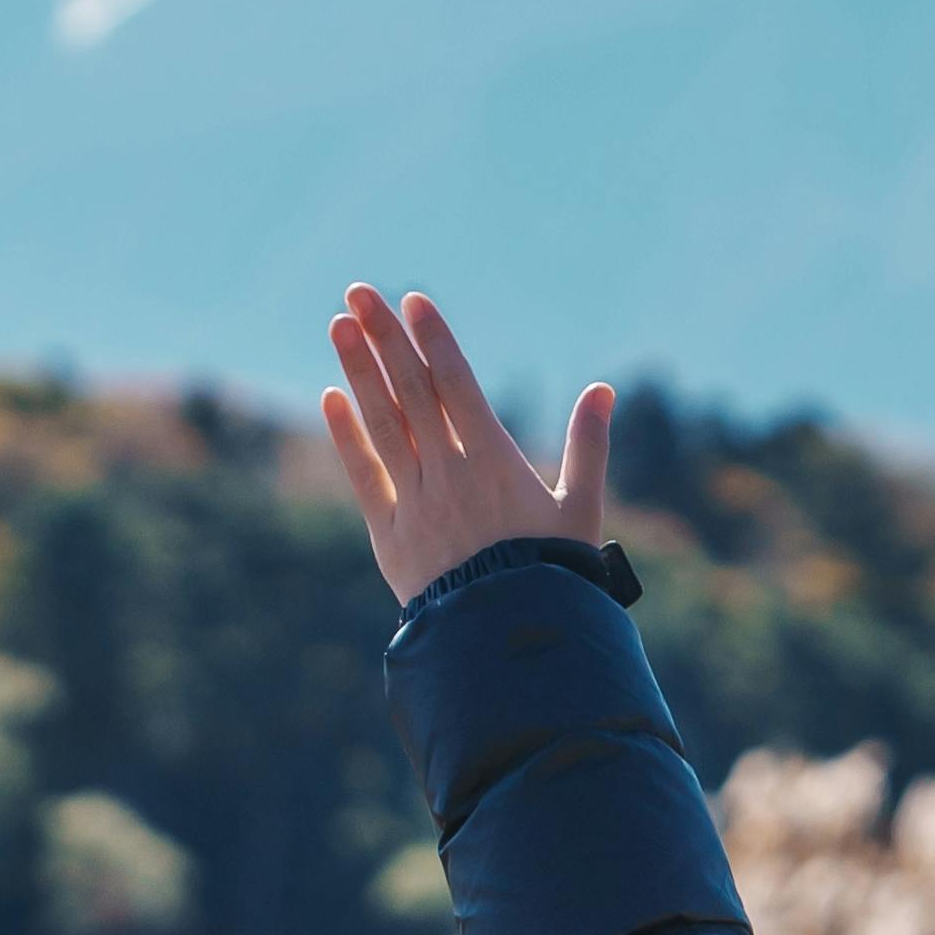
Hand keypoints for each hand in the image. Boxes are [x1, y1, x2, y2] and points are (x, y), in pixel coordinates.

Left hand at [319, 285, 615, 599]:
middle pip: (411, 392)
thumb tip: (603, 389)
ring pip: (381, 425)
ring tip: (339, 325)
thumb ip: (589, 446)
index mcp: (495, 462)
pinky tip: (331, 398)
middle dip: (385, 338)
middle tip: (359, 291)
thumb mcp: (580, 509)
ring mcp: (414, 502)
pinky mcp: (389, 535)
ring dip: (358, 372)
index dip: (434, 339)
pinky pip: (363, 476)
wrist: (509, 642)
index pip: (457, 384)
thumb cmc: (555, 576)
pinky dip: (346, 437)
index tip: (414, 300)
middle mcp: (448, 474)